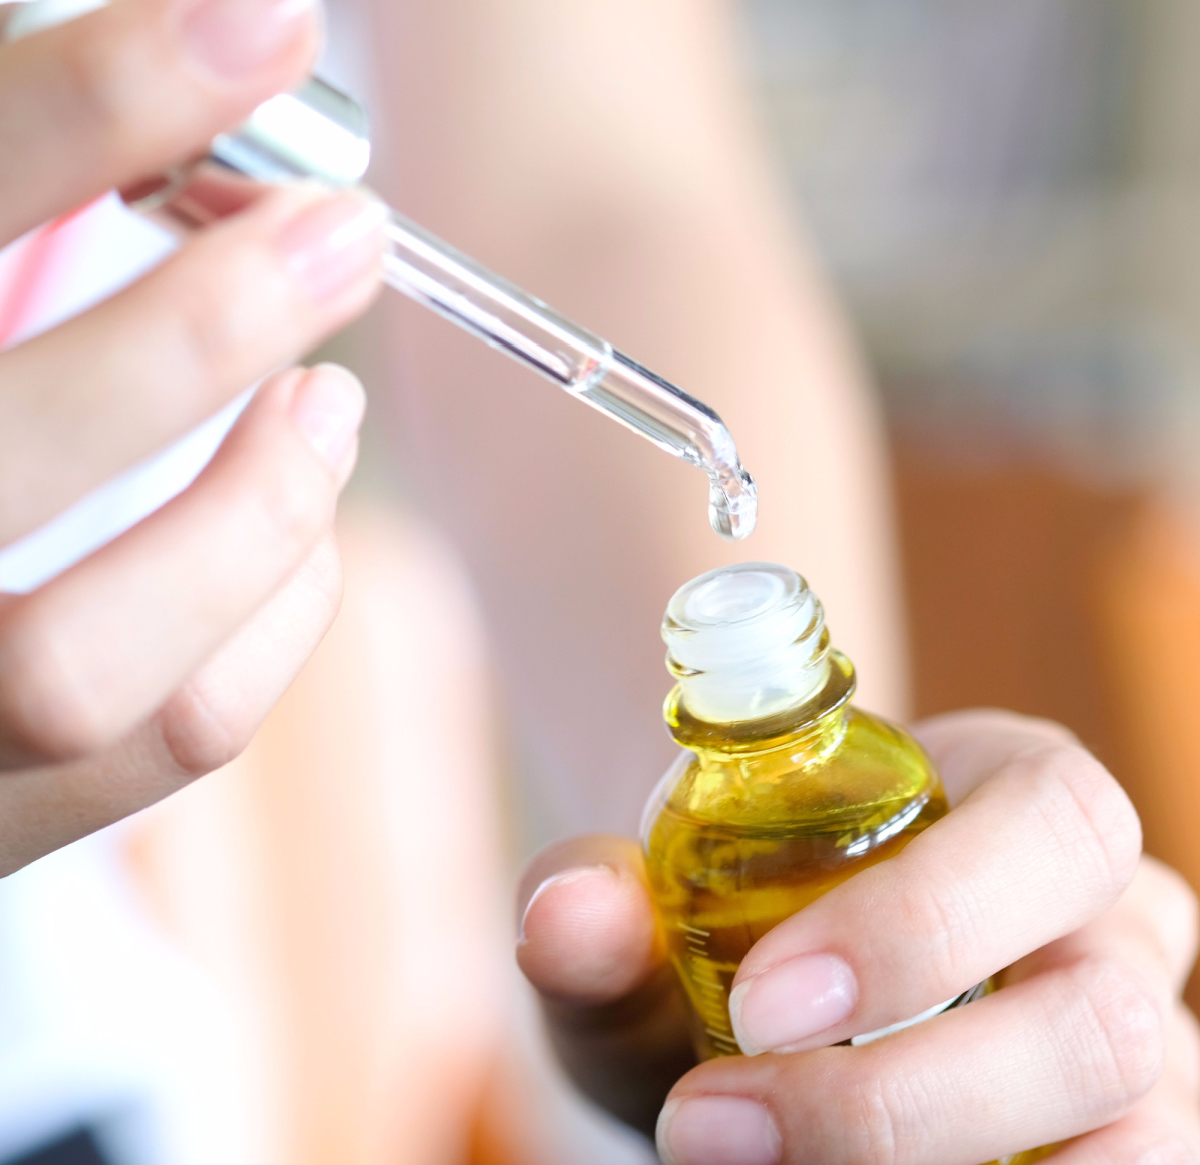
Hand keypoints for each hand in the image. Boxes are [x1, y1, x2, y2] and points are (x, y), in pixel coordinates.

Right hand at [0, 0, 385, 870]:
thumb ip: (26, 163)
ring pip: (91, 670)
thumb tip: (189, 53)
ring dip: (259, 510)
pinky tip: (305, 526)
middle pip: (1, 454)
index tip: (260, 17)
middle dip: (200, 323)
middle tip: (346, 231)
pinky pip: (174, 740)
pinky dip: (278, 617)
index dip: (88, 95)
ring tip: (329, 401)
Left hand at [517, 711, 1199, 1163]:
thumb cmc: (734, 926)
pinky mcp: (1131, 1144)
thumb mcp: (660, 912)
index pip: (1052, 823)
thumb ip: (606, 905)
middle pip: (1100, 1017)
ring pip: (1142, 1141)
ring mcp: (1145, 1049)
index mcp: (1024, 798)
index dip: (927, 921)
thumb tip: (559, 915)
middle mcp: (1113, 924)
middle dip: (905, 1098)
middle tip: (710, 1124)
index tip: (758, 1004)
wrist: (767, 999)